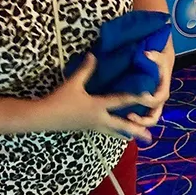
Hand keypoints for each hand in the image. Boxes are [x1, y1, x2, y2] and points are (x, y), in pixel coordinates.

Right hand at [42, 53, 159, 141]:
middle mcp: (99, 119)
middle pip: (122, 125)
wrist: (45, 118)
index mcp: (98, 106)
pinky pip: (106, 132)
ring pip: (114, 132)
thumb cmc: (60, 100)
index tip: (149, 98)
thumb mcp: (73, 83)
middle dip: (136, 130)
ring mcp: (94, 126)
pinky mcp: (88, 129)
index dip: (136, 98)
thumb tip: (93, 55)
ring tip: (139, 139)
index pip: (121, 101)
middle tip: (150, 137)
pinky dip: (115, 133)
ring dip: (127, 134)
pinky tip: (118, 134)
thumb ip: (85, 70)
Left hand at [125, 42, 174, 128]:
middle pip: (153, 117)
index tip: (138, 98)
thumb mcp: (161, 55)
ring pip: (146, 119)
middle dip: (141, 121)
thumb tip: (146, 54)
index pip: (157, 100)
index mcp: (163, 91)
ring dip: (136, 123)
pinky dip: (132, 120)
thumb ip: (155, 56)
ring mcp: (152, 103)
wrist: (164, 58)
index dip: (148, 101)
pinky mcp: (145, 103)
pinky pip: (140, 115)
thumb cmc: (161, 58)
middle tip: (128, 117)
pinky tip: (119, 119)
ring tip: (121, 121)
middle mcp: (158, 100)